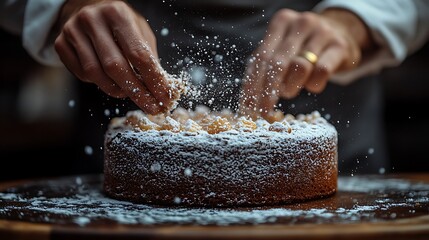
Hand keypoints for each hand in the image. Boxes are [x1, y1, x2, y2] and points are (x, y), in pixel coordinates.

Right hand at [54, 0, 175, 113]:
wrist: (88, 7)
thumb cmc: (121, 24)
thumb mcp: (140, 32)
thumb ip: (149, 58)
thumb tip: (162, 90)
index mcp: (118, 13)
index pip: (138, 54)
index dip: (153, 80)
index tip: (164, 98)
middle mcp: (92, 19)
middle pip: (116, 67)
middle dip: (137, 92)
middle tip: (151, 107)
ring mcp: (73, 31)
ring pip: (96, 74)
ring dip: (117, 90)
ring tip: (129, 92)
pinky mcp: (61, 43)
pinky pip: (82, 75)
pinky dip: (99, 83)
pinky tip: (109, 80)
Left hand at [239, 8, 373, 118]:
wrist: (343, 33)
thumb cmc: (305, 46)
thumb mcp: (284, 48)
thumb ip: (267, 66)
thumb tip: (249, 100)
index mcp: (281, 22)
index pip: (261, 57)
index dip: (252, 84)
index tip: (248, 106)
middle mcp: (301, 23)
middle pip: (277, 63)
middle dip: (268, 92)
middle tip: (264, 112)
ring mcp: (322, 33)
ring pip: (299, 67)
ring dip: (290, 87)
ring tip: (289, 91)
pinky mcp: (339, 46)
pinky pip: (321, 72)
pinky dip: (313, 85)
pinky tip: (312, 86)